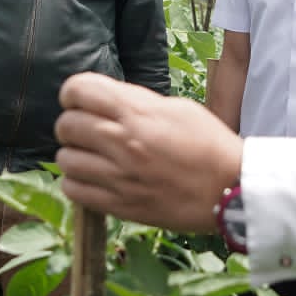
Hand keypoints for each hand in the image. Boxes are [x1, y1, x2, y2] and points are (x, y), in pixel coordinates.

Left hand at [55, 72, 242, 231]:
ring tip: (92, 157)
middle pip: (65, 125)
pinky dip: (77, 183)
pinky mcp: (120, 205)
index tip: (79, 100)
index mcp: (137, 112)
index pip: (78, 90)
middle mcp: (122, 142)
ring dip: (74, 155)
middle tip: (87, 131)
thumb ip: (137, 102)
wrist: (230, 188)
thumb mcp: (177, 107)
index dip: (73, 93)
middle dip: (72, 124)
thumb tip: (106, 102)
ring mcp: (119, 176)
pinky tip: (94, 179)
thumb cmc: (209, 143)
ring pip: (65, 160)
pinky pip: (74, 190)